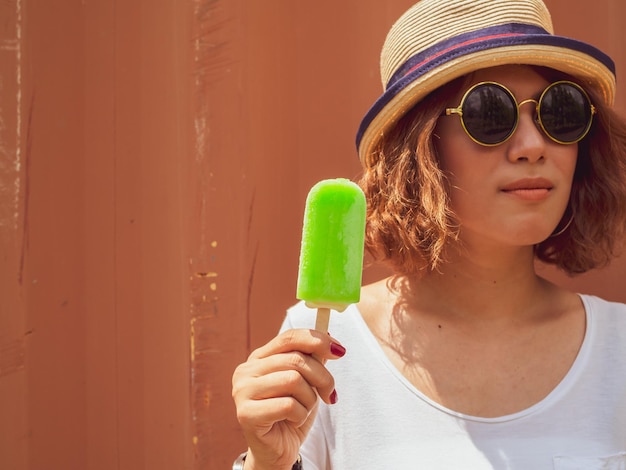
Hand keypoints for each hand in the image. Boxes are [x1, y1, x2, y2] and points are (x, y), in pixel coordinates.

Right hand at [232, 329, 345, 469]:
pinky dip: (301, 414)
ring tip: (305, 409)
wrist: (278, 451)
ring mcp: (242, 391)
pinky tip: (294, 420)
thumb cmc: (290, 414)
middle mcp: (246, 371)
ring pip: (293, 380)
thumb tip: (328, 336)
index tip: (339, 351)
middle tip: (330, 394)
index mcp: (258, 358)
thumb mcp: (306, 382)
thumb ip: (312, 359)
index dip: (317, 340)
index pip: (289, 337)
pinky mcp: (246, 414)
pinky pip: (288, 405)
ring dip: (310, 399)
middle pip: (296, 360)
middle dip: (322, 377)